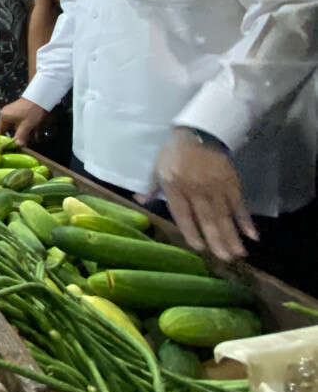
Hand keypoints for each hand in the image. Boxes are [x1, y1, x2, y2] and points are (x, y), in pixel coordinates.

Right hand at [0, 97, 47, 145]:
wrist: (40, 98)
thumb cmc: (32, 109)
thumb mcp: (27, 125)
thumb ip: (21, 136)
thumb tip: (17, 145)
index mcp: (4, 117)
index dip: (2, 139)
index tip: (8, 145)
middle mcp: (6, 114)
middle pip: (7, 130)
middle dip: (16, 136)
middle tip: (24, 141)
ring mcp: (12, 113)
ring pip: (15, 128)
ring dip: (23, 133)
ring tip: (33, 135)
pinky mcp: (18, 112)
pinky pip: (19, 123)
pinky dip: (25, 128)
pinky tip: (34, 131)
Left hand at [151, 129, 257, 260]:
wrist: (199, 131)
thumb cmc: (174, 152)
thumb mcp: (158, 167)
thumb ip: (151, 187)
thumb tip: (139, 201)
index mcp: (175, 187)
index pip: (183, 215)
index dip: (192, 232)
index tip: (199, 248)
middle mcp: (196, 189)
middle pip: (207, 219)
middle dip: (217, 240)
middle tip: (225, 260)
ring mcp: (216, 186)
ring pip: (225, 215)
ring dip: (233, 236)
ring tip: (238, 254)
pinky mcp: (231, 182)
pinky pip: (239, 205)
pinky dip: (246, 220)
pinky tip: (252, 236)